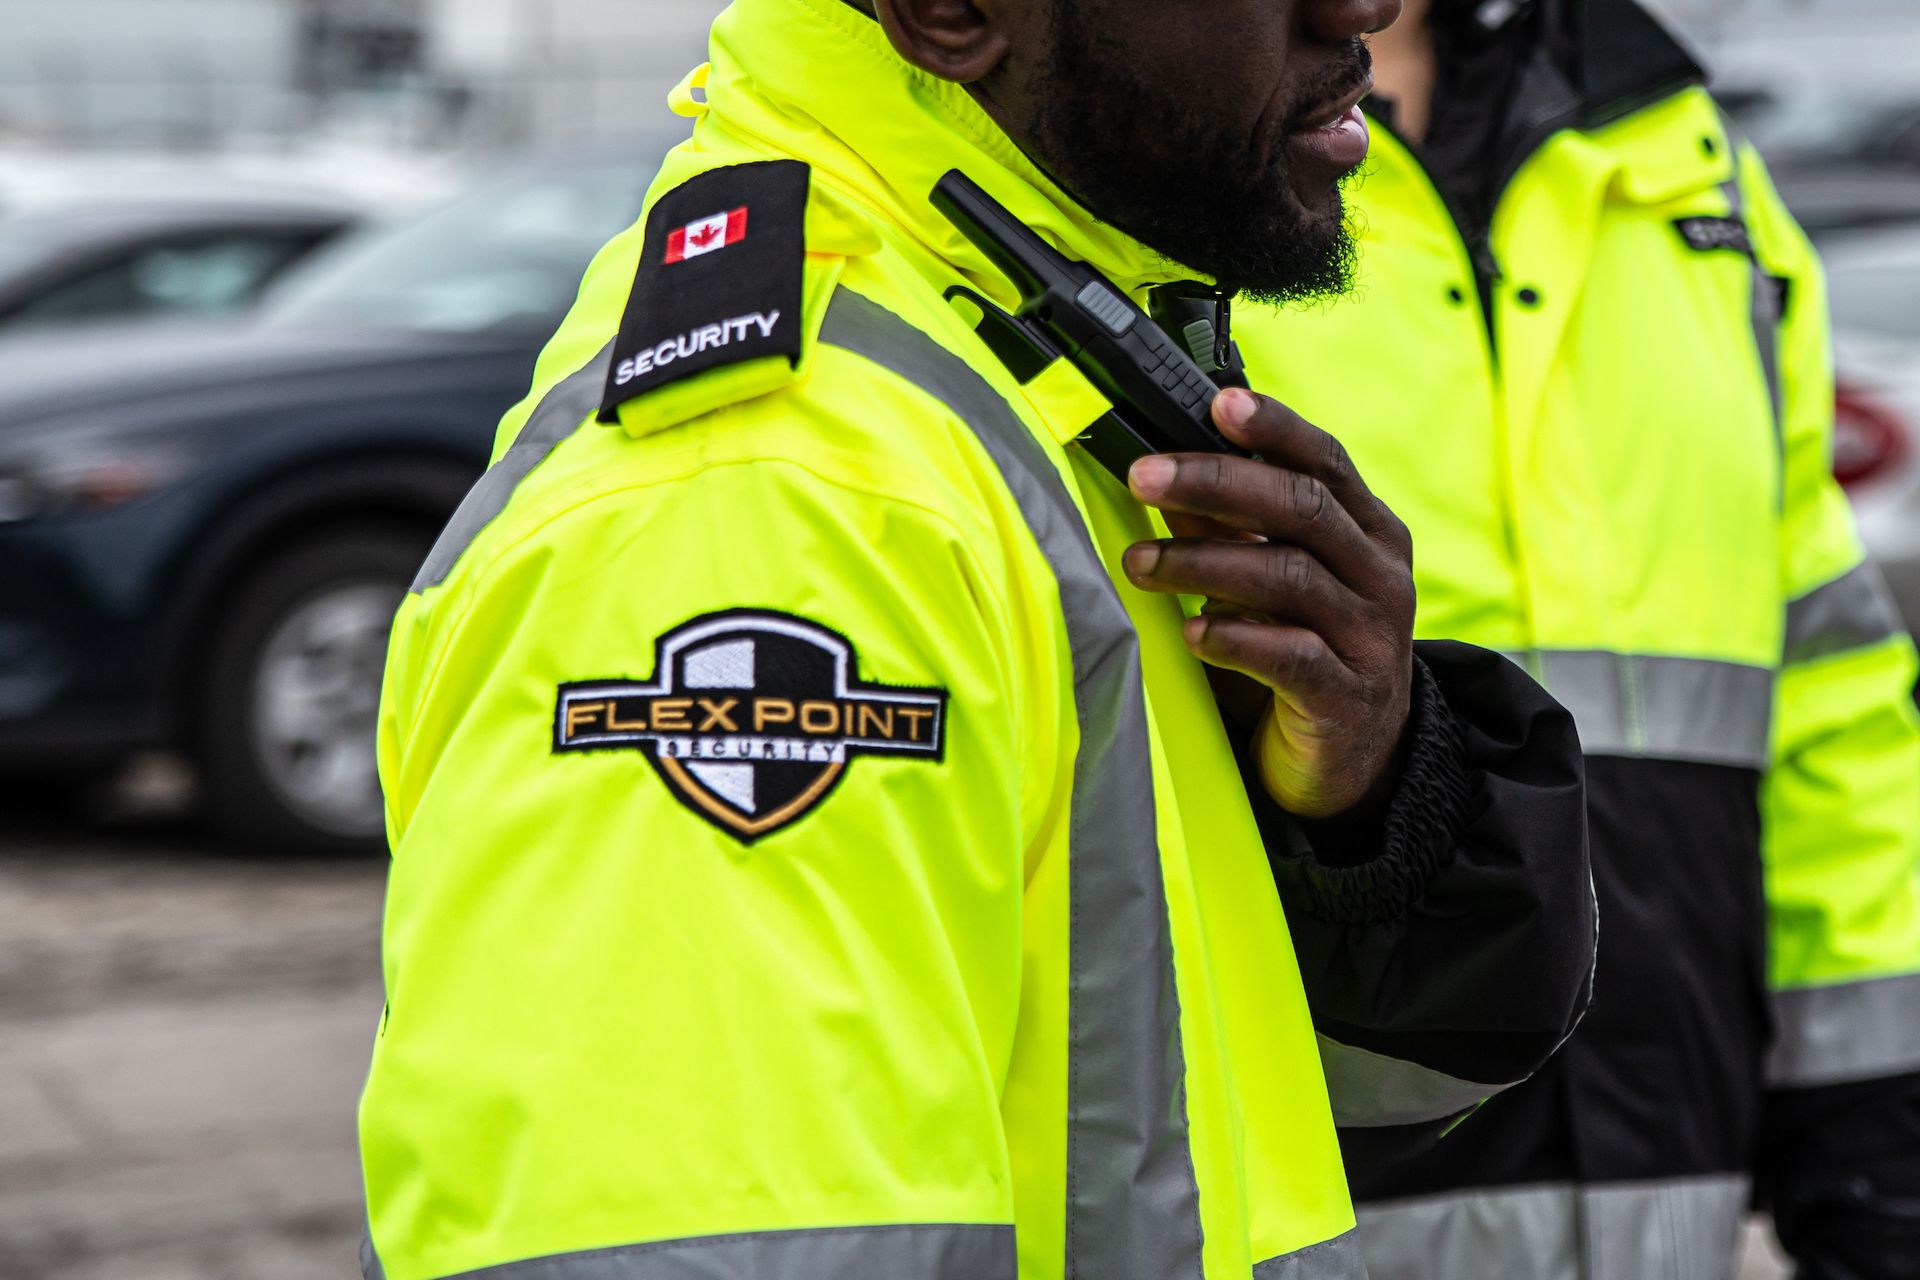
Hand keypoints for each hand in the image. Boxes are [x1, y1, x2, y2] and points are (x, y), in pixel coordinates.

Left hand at [1122, 386, 1415, 817]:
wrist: (1355, 761)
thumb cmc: (1303, 650)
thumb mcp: (1271, 581)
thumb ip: (1229, 528)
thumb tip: (1162, 470)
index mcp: (1367, 530)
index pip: (1323, 460)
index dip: (1273, 427)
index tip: (1218, 402)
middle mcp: (1379, 574)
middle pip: (1302, 507)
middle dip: (1215, 483)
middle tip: (1143, 476)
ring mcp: (1371, 636)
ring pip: (1289, 577)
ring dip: (1202, 563)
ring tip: (1139, 564)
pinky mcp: (1348, 697)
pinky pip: (1291, 657)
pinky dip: (1234, 638)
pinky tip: (1191, 633)